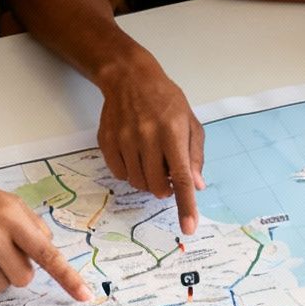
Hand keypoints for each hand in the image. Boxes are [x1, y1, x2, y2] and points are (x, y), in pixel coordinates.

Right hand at [0, 164, 91, 300]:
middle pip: (23, 278)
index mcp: (11, 217)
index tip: (85, 296)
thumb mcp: (10, 202)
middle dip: (18, 269)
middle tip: (3, 251)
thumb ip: (33, 227)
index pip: (46, 254)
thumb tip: (47, 253)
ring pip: (0, 287)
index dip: (67, 277)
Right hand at [96, 59, 204, 233]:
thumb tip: (197, 186)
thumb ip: (195, 155)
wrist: (129, 78)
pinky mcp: (107, 142)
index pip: (181, 177)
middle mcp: (147, 137)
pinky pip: (120, 174)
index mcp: (172, 132)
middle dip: (165, 188)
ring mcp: (124, 140)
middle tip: (167, 172)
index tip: (188, 227)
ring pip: (137, 183)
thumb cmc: (166, 100)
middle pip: (157, 186)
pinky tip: (135, 155)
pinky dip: (130, 172)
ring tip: (151, 159)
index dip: (186, 205)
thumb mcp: (190, 122)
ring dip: (148, 180)